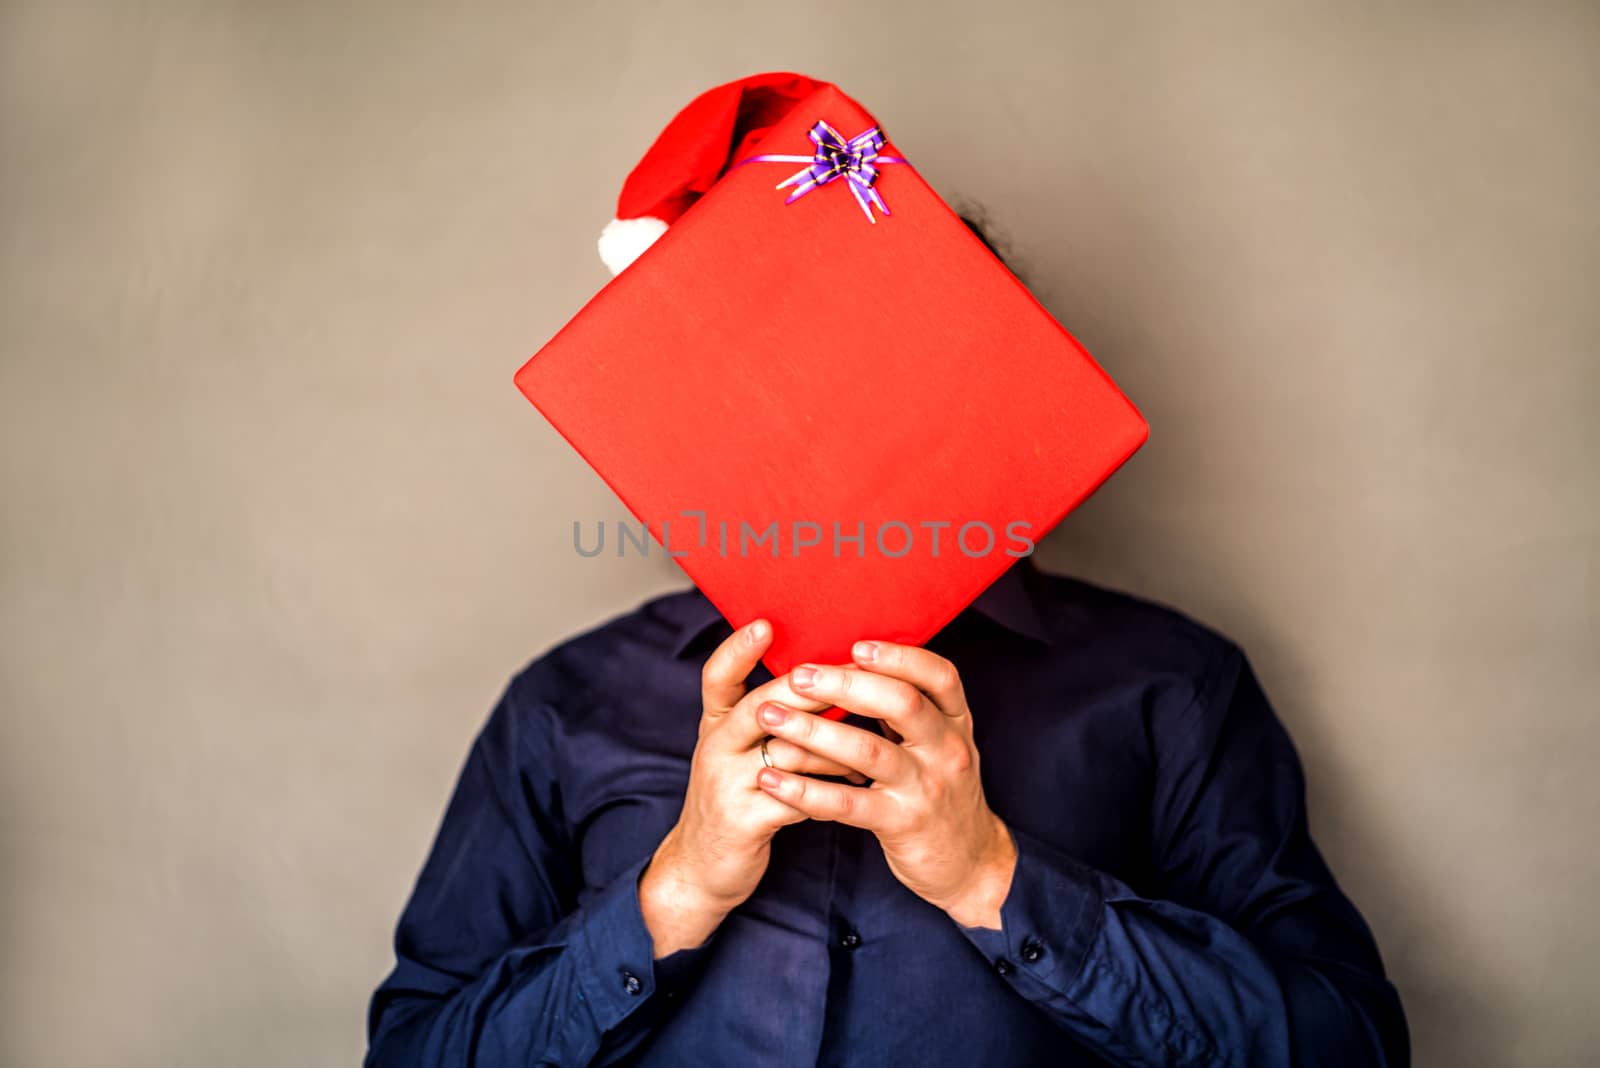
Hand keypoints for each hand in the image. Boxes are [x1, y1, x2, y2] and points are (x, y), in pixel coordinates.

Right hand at [639, 619, 864, 956]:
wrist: (704, 869)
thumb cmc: (739, 798)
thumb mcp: (742, 752)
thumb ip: (773, 718)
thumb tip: (830, 677)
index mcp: (716, 725)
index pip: (717, 677)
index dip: (737, 650)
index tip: (765, 624)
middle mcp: (716, 747)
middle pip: (764, 705)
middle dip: (816, 690)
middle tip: (861, 677)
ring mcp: (726, 784)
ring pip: (791, 751)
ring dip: (838, 749)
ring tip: (874, 747)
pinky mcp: (743, 821)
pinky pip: (798, 798)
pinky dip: (831, 792)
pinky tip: (856, 789)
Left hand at [752, 641, 1017, 928]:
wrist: (967, 861)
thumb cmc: (940, 790)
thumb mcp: (939, 743)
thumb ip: (906, 708)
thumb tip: (851, 662)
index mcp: (955, 722)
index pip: (939, 676)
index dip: (899, 656)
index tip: (856, 645)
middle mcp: (947, 750)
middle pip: (902, 704)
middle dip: (846, 684)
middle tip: (798, 676)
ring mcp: (926, 788)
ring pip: (869, 751)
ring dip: (814, 731)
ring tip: (770, 716)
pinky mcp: (901, 824)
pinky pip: (847, 803)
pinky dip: (805, 790)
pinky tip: (771, 779)